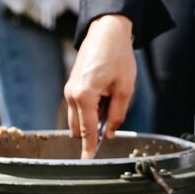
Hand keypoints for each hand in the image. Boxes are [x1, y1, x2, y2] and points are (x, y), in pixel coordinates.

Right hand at [64, 15, 136, 157]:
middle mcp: (71, 95)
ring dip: (91, 120)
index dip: (90, 147)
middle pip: (78, 128)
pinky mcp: (71, 86)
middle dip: (93, 132)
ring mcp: (69, 91)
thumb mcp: (125, 88)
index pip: (87, 130)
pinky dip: (88, 110)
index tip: (89, 161)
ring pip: (76, 119)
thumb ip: (118, 114)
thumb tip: (111, 132)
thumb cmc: (117, 57)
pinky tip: (104, 97)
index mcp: (84, 96)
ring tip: (110, 102)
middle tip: (112, 122)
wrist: (107, 33)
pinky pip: (77, 107)